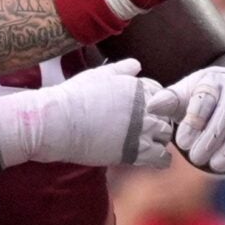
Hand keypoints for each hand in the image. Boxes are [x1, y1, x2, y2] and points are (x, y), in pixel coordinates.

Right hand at [0, 59, 180, 167]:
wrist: (58, 122)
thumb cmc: (73, 97)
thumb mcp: (98, 75)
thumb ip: (121, 70)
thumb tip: (137, 65)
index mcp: (136, 86)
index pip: (160, 93)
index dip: (153, 103)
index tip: (145, 112)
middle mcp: (143, 106)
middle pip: (166, 114)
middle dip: (159, 121)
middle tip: (149, 130)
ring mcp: (141, 129)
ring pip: (166, 136)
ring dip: (160, 139)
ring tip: (151, 144)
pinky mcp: (134, 152)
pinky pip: (160, 158)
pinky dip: (161, 159)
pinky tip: (155, 159)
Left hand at [165, 64, 224, 173]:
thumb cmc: (198, 98)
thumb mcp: (181, 96)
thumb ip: (168, 102)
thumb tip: (152, 107)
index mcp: (211, 81)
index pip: (205, 98)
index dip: (194, 121)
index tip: (181, 142)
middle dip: (212, 137)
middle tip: (196, 158)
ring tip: (216, 166)